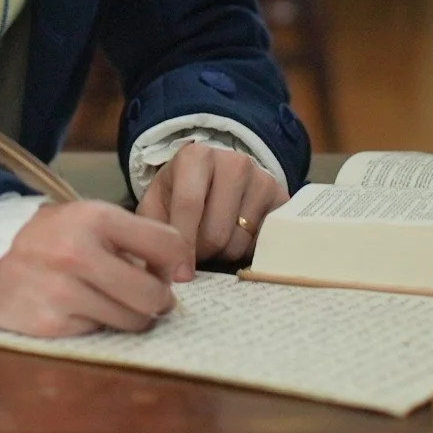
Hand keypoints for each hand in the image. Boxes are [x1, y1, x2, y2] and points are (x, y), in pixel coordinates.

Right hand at [0, 199, 190, 336]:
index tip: (174, 271)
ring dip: (133, 316)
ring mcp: (63, 292)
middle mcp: (79, 254)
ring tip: (116, 301)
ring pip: (131, 321)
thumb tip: (181, 270)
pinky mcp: (51, 324)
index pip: (166, 245)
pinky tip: (82, 308)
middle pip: (153, 295)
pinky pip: (100, 333)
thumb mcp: (90, 218)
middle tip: (150, 296)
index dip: (179, 263)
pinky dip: (99, 324)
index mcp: (95, 219)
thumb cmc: (50, 235)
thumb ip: (136, 237)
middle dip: (159, 300)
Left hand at [136, 142, 289, 273]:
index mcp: (196, 157)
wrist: (216, 175)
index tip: (179, 275)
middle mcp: (234, 162)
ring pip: (239, 243)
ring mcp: (262, 178)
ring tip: (214, 238)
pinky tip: (236, 237)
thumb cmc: (179, 192)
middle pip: (216, 233)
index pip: (189, 206)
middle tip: (195, 250)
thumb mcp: (156, 203)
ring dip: (222, 253)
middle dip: (201, 252)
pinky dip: (246, 250)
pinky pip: (262, 245)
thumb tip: (156, 273)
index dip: (182, 246)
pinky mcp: (281, 199)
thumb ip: (151, 231)